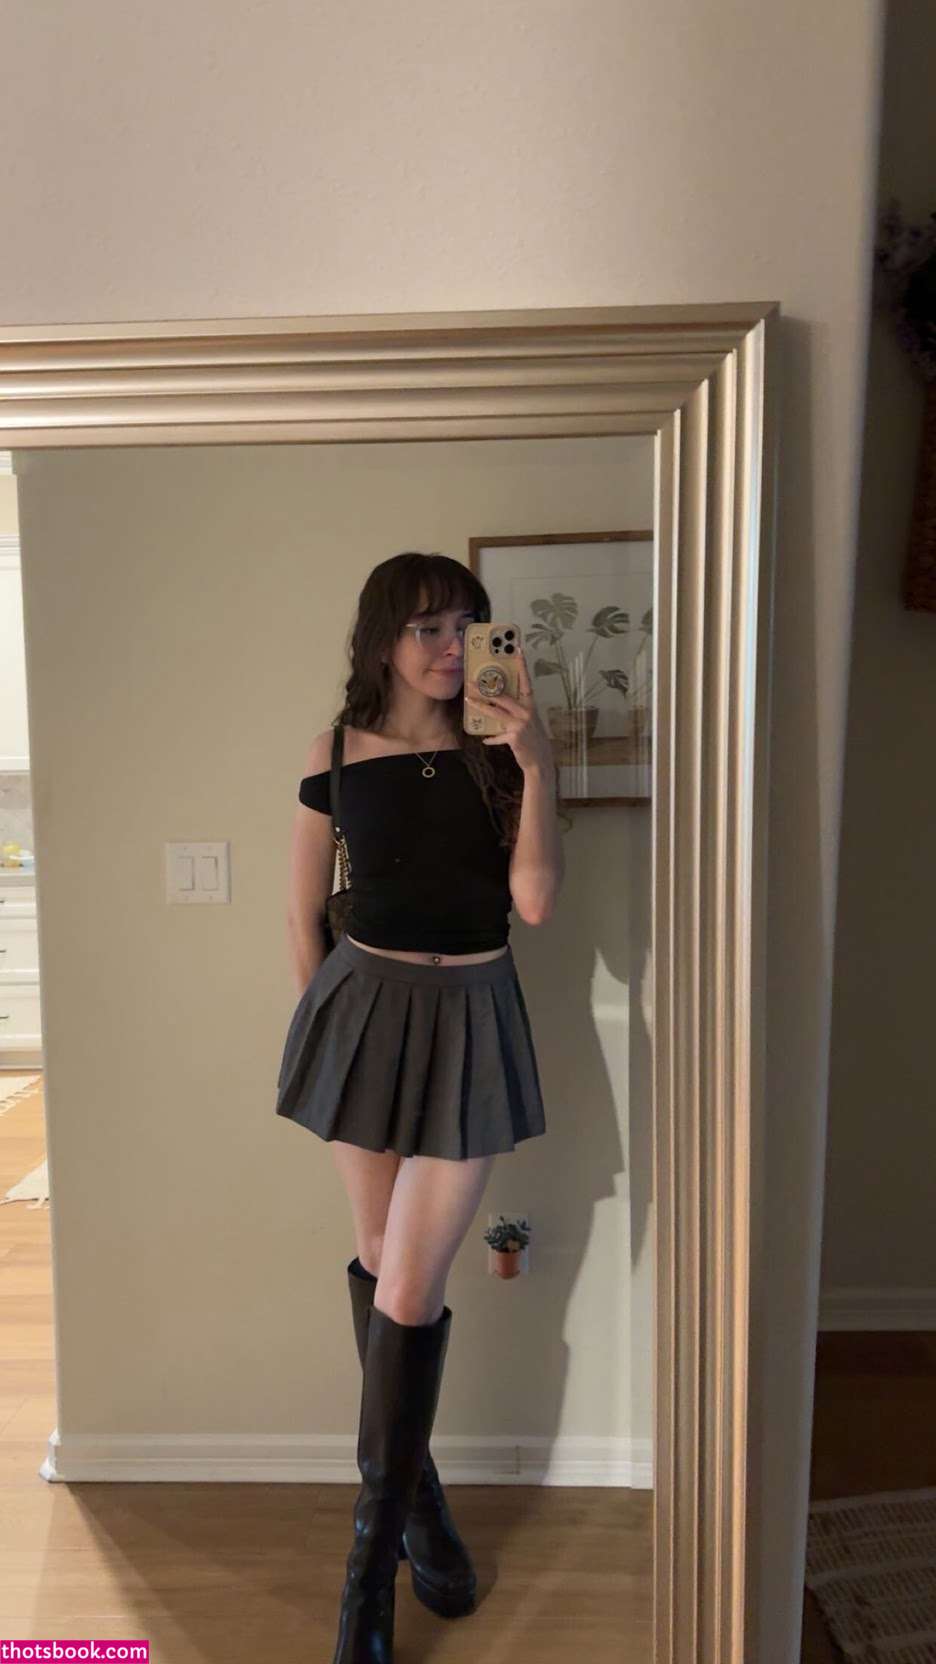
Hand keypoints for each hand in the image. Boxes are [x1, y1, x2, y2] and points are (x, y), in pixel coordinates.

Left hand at [464, 642, 553, 773]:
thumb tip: (497, 702)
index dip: (522, 666)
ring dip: (481, 707)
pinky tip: (485, 740)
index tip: (517, 649)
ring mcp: (520, 725)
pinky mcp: (515, 738)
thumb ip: (516, 711)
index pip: (525, 681)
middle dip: (485, 688)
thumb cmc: (533, 738)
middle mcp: (526, 712)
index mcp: (530, 705)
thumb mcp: (528, 721)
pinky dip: (492, 739)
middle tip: (470, 682)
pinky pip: (498, 736)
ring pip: (496, 713)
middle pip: (503, 696)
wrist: (540, 760)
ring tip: (469, 700)